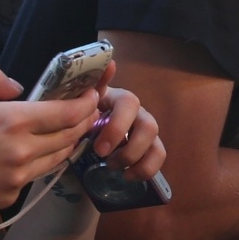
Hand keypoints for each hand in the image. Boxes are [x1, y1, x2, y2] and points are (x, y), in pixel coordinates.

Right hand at [0, 67, 102, 214]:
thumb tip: (19, 87)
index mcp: (13, 122)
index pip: (66, 113)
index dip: (86, 104)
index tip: (93, 95)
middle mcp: (22, 152)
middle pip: (69, 137)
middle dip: (83, 122)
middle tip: (88, 111)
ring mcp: (18, 178)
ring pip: (57, 158)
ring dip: (68, 143)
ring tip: (70, 130)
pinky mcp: (10, 197)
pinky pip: (36, 176)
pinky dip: (43, 162)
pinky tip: (39, 153)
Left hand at [86, 65, 167, 181]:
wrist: (86, 121)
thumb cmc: (83, 110)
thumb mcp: (79, 99)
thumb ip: (89, 85)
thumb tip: (108, 64)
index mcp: (119, 99)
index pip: (129, 103)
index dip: (118, 126)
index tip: (98, 148)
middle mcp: (138, 112)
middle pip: (149, 125)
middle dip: (129, 148)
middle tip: (103, 158)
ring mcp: (146, 129)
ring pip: (156, 143)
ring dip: (136, 158)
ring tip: (113, 167)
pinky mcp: (149, 145)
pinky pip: (158, 156)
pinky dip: (145, 169)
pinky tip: (127, 175)